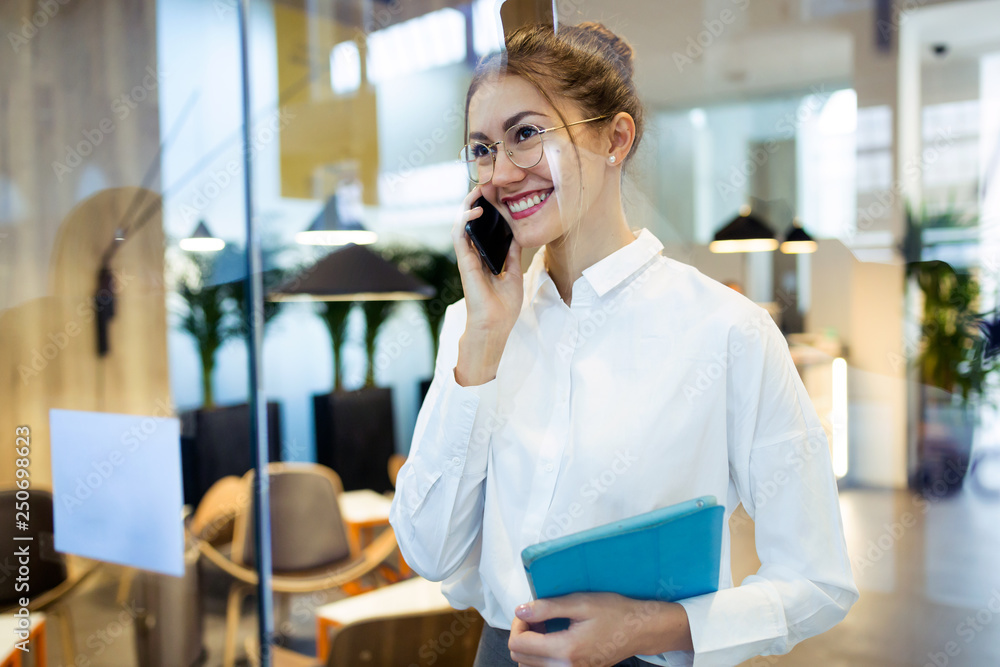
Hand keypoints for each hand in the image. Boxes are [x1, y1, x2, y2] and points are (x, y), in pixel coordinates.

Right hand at [451, 185, 523, 384]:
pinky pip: (459, 237)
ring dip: (468, 207)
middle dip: (476, 203)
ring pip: (461, 225)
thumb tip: (517, 237)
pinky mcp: (464, 263)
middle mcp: (473, 256)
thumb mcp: (513, 275)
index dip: (487, 210)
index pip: (483, 228)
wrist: (495, 326)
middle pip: (471, 223)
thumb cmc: (502, 307)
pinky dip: (464, 222)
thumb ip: (512, 256)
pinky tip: (475, 212)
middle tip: (487, 185)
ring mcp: (467, 259)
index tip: (496, 195)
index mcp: (484, 258)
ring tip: (478, 191)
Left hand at [507, 593, 691, 666]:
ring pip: (529, 666)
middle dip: (523, 633)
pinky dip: (541, 654)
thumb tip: (520, 611)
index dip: (518, 623)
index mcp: (565, 650)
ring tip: (546, 626)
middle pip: (520, 657)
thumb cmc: (614, 611)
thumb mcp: (580, 602)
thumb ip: (547, 607)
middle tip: (538, 616)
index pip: (519, 644)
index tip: (530, 610)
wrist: (639, 630)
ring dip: (530, 645)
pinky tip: (554, 637)